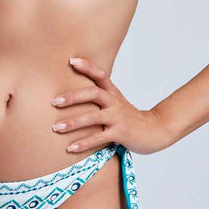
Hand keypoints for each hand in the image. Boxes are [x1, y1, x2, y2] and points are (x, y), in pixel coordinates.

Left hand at [51, 55, 172, 154]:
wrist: (155, 131)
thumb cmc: (129, 117)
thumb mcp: (116, 103)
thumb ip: (100, 97)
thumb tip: (73, 94)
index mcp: (113, 93)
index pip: (100, 75)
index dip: (87, 66)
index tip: (71, 60)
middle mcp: (115, 102)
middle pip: (93, 93)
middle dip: (73, 97)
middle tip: (54, 102)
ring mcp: (118, 117)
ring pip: (94, 117)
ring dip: (73, 122)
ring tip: (56, 127)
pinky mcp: (120, 133)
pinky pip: (99, 138)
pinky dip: (84, 143)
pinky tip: (70, 148)